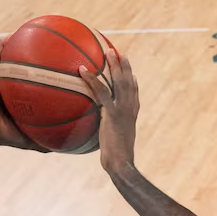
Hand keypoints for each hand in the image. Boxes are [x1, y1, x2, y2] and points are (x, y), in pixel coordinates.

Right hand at [0, 39, 47, 150]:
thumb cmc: (5, 135)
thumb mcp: (29, 138)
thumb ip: (44, 141)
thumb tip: (63, 147)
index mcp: (16, 99)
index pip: (29, 83)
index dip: (39, 75)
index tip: (53, 67)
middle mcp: (6, 87)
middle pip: (19, 68)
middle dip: (28, 56)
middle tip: (44, 46)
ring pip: (6, 59)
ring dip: (14, 46)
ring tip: (25, 32)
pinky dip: (1, 47)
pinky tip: (9, 37)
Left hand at [78, 51, 137, 172]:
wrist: (121, 163)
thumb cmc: (116, 161)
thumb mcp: (112, 145)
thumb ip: (107, 135)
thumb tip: (99, 137)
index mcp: (131, 115)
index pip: (134, 94)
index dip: (132, 81)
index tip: (130, 71)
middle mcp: (130, 109)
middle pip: (128, 82)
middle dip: (124, 66)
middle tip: (117, 53)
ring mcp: (122, 110)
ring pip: (119, 82)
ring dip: (113, 65)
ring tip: (108, 51)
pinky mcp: (112, 113)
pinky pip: (101, 92)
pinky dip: (91, 79)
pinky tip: (82, 70)